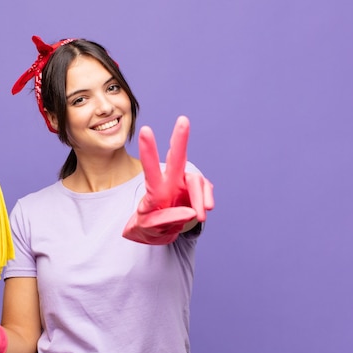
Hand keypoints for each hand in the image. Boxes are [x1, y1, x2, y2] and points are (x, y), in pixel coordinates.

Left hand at [123, 116, 213, 244]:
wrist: (161, 232)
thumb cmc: (150, 227)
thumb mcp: (150, 229)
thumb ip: (166, 220)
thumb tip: (190, 212)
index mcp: (154, 189)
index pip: (151, 169)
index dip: (149, 151)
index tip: (145, 130)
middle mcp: (169, 181)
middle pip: (177, 158)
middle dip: (180, 139)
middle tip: (182, 120)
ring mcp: (185, 184)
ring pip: (196, 181)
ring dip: (200, 198)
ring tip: (201, 216)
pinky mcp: (197, 190)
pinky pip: (206, 190)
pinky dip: (207, 199)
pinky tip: (206, 208)